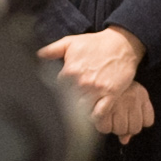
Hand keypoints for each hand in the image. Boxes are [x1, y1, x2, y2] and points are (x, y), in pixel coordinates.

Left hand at [40, 26, 153, 142]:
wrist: (121, 44)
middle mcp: (81, 82)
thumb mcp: (71, 42)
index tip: (64, 96)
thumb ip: (53, 50)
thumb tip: (39, 55)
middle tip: (73, 107)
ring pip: (82, 111)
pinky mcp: (110, 95)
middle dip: (70, 106)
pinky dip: (96, 118)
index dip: (61, 94)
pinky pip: (100, 114)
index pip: (57, 91)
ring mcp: (96, 89)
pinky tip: (94, 118)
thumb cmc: (96, 44)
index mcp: (70, 71)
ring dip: (81, 114)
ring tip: (82, 115)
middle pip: (68, 103)